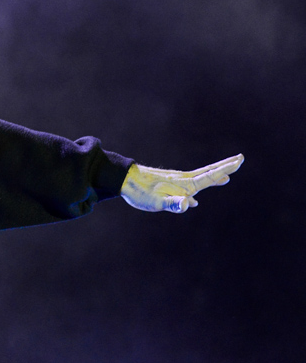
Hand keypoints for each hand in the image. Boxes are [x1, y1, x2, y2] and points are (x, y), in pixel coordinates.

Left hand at [120, 154, 243, 212]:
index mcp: (184, 184)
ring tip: (224, 177)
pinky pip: (187, 186)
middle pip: (207, 172)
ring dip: (213, 176)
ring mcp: (174, 182)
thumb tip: (189, 204)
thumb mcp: (156, 202)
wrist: (123, 181)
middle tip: (239, 159)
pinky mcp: (166, 185)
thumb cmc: (140, 192)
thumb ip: (173, 203)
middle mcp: (181, 180)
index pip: (209, 176)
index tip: (239, 161)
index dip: (225, 170)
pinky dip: (196, 189)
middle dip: (224, 167)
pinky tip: (193, 199)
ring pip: (198, 178)